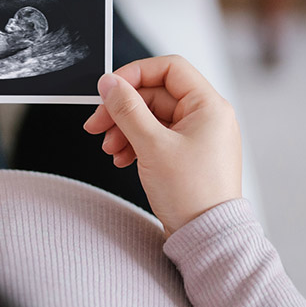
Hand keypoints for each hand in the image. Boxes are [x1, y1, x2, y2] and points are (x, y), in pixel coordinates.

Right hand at [84, 55, 241, 236]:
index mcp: (209, 106)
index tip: (109, 90)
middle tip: (97, 125)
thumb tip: (109, 83)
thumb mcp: (152, 145)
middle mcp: (206, 117)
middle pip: (154, 95)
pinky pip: (155, 136)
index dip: (135, 74)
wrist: (206, 238)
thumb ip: (127, 109)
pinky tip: (121, 159)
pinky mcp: (186, 154)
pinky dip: (134, 143)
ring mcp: (196, 136)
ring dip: (124, 129)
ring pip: (150, 117)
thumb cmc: (191, 195)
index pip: (169, 68)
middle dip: (122, 110)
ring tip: (109, 149)